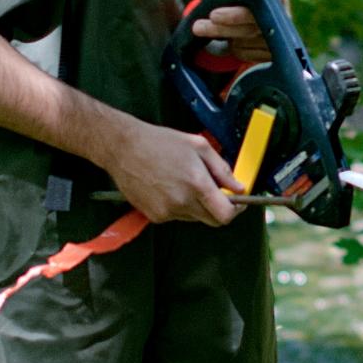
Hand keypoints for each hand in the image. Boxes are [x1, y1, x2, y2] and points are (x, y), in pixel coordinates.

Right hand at [101, 118, 245, 225]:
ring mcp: (166, 211)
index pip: (225, 215)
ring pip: (194, 218)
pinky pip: (176, 217)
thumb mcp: (199, 146)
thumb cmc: (160, 142)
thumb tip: (238, 187)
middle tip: (214, 190)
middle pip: (212, 220)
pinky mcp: (154, 216)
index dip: (236, 210)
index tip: (238, 202)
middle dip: (219, 208)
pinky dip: (180, 206)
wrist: (124, 148)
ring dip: (198, 205)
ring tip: (185, 182)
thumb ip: (222, 169)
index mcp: (196, 183)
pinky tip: (170, 187)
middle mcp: (182, 202)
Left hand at [189, 0, 284, 65]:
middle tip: (197, 27)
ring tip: (217, 26)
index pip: (254, 8)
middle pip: (247, 30)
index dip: (233, 14)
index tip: (213, 15)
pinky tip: (234, 37)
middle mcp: (280, 20)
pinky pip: (244, 54)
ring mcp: (277, 39)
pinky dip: (233, 47)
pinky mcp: (271, 54)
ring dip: (224, 37)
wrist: (272, 4)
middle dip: (220, 29)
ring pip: (243, 44)